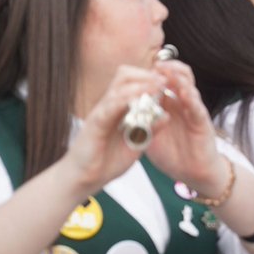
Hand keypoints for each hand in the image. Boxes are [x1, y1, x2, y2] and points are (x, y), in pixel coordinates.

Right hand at [60, 66, 167, 194]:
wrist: (84, 178)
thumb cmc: (108, 161)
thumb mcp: (136, 144)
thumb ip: (150, 130)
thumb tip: (166, 116)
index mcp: (119, 108)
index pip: (132, 82)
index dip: (150, 78)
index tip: (168, 80)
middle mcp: (109, 105)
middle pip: (124, 76)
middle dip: (146, 74)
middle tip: (163, 80)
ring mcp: (101, 111)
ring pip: (119, 86)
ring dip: (140, 83)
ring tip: (157, 85)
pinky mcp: (95, 122)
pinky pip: (110, 105)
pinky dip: (125, 100)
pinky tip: (138, 100)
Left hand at [143, 60, 231, 196]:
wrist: (193, 174)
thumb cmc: (172, 155)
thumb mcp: (149, 136)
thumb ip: (138, 122)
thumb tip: (118, 114)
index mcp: (169, 105)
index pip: (162, 81)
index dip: (153, 73)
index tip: (142, 67)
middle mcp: (182, 104)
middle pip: (178, 76)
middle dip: (167, 68)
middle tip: (157, 63)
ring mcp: (193, 111)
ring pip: (189, 86)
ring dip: (179, 76)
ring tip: (168, 70)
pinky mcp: (202, 123)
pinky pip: (197, 107)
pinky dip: (191, 97)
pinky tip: (183, 92)